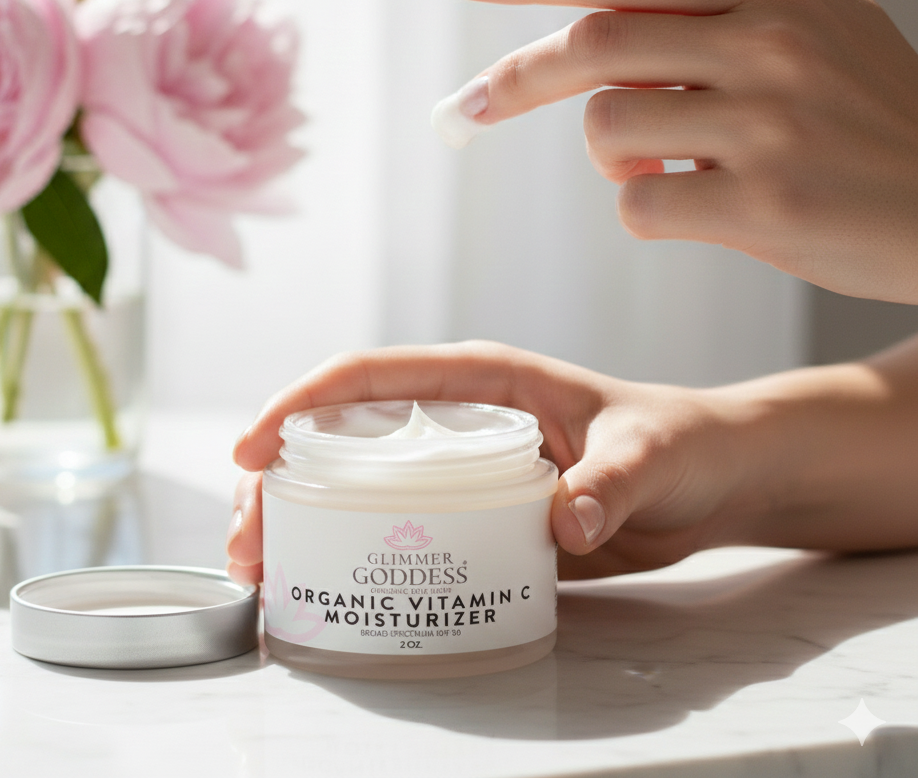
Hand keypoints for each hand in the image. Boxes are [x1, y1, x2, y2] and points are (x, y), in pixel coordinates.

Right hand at [228, 339, 917, 584]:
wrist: (710, 477)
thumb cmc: (680, 440)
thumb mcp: (650, 453)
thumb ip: (611, 481)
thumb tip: (562, 522)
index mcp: (483, 377)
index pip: (372, 374)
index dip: (301, 403)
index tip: (251, 448)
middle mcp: (456, 415)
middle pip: (341, 432)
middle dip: (278, 478)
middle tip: (250, 543)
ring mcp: (459, 466)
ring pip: (356, 480)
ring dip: (301, 519)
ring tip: (266, 574)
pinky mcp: (472, 511)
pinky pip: (398, 524)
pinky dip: (353, 550)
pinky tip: (327, 586)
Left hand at [431, 0, 917, 303]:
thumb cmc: (880, 106)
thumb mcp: (831, 1)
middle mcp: (767, 41)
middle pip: (593, 43)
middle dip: (518, 78)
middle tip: (472, 109)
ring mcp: (768, 122)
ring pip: (609, 128)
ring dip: (609, 155)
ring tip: (663, 162)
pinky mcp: (764, 202)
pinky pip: (641, 203)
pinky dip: (643, 209)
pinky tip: (694, 205)